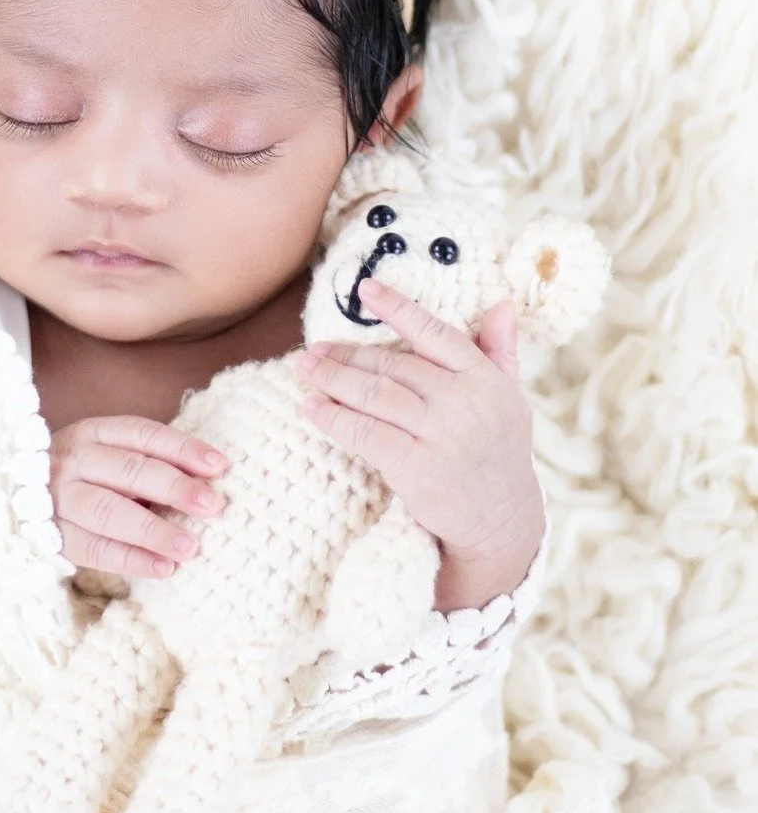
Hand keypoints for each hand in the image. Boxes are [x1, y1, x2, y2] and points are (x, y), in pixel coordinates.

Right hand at [50, 415, 230, 579]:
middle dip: (174, 487)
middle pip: (129, 471)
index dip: (182, 448)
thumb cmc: (88, 476)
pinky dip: (132, 560)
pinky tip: (164, 568)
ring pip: (109, 512)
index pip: (143, 435)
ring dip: (153, 530)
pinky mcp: (53, 536)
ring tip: (191, 547)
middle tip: (213, 505)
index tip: (219, 465)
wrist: (18, 495)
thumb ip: (151, 463)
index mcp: (94, 433)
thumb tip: (209, 479)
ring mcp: (60, 499)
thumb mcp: (111, 456)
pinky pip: (95, 549)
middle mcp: (75, 460)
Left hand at [296, 279, 544, 577]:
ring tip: (305, 370)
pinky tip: (312, 408)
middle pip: (392, 366)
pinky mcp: (417, 468)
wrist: (502, 523)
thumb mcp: (507, 399)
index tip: (365, 289)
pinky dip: (333, 418)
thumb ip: (499, 351)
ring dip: (332, 380)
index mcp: (484, 378)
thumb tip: (501, 303)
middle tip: (313, 349)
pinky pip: (364, 433)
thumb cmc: (498, 452)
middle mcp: (464, 401)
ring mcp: (441, 435)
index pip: (435, 333)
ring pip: (373, 395)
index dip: (398, 309)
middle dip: (347, 356)